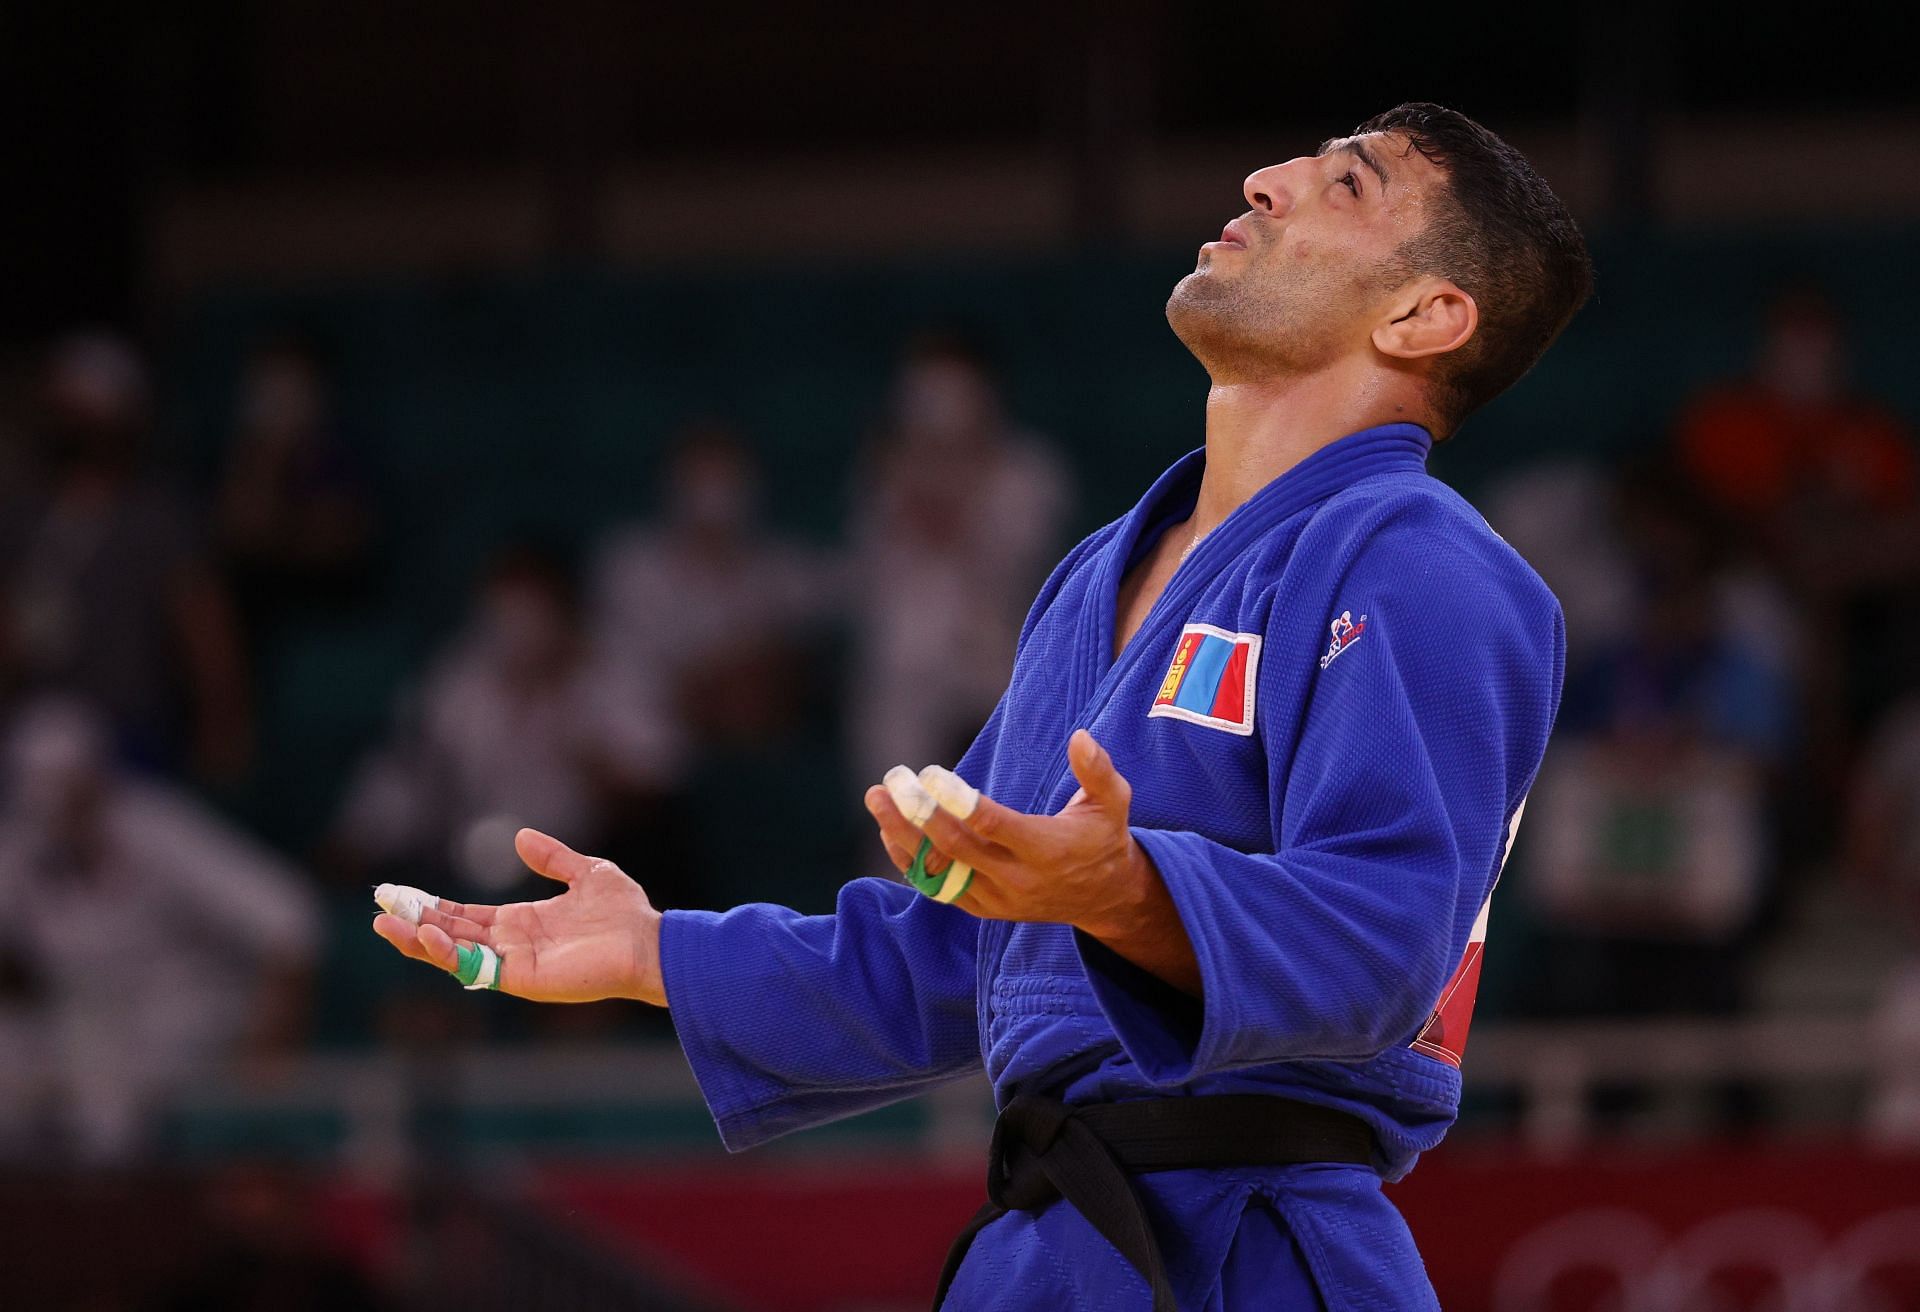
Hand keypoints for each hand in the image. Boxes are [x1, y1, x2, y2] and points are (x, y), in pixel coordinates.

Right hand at [371, 828, 666, 1005]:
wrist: (650, 940)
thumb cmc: (625, 913)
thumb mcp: (587, 872)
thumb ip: (553, 857)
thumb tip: (519, 837)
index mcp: (521, 922)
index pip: (465, 916)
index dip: (434, 906)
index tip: (401, 894)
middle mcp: (511, 945)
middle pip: (451, 935)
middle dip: (414, 923)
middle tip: (379, 908)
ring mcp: (514, 964)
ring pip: (455, 955)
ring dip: (420, 941)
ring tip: (387, 924)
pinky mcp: (522, 979)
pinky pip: (477, 969)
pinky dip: (449, 954)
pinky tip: (427, 935)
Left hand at [863, 729, 1154, 937]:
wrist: (1102, 896)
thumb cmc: (1102, 836)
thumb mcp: (1113, 802)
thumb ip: (1098, 771)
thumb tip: (1080, 737)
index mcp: (1048, 850)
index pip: (995, 827)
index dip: (959, 802)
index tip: (930, 774)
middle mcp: (1019, 880)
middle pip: (957, 849)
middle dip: (919, 815)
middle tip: (892, 780)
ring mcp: (998, 899)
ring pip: (941, 872)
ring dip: (904, 837)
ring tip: (877, 800)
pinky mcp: (984, 909)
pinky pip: (939, 888)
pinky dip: (911, 862)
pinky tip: (889, 830)